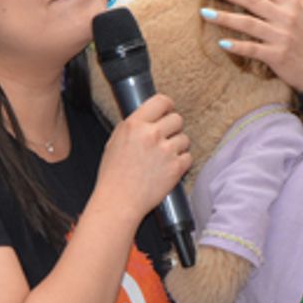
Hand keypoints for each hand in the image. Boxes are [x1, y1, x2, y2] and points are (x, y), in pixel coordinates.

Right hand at [94, 94, 191, 222]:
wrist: (118, 202)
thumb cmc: (113, 176)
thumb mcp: (115, 141)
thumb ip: (133, 126)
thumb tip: (149, 116)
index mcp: (134, 125)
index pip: (161, 101)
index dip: (167, 106)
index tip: (168, 111)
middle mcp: (151, 134)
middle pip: (177, 118)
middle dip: (173, 128)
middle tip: (165, 138)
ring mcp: (165, 151)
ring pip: (185, 138)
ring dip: (178, 146)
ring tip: (164, 157)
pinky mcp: (176, 168)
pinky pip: (188, 157)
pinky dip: (181, 163)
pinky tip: (168, 168)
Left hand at [202, 0, 302, 94]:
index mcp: (290, 3)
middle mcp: (286, 17)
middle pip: (252, 0)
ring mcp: (281, 37)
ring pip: (248, 23)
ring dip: (225, 18)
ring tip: (204, 13)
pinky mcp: (277, 56)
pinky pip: (252, 49)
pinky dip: (237, 46)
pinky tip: (221, 43)